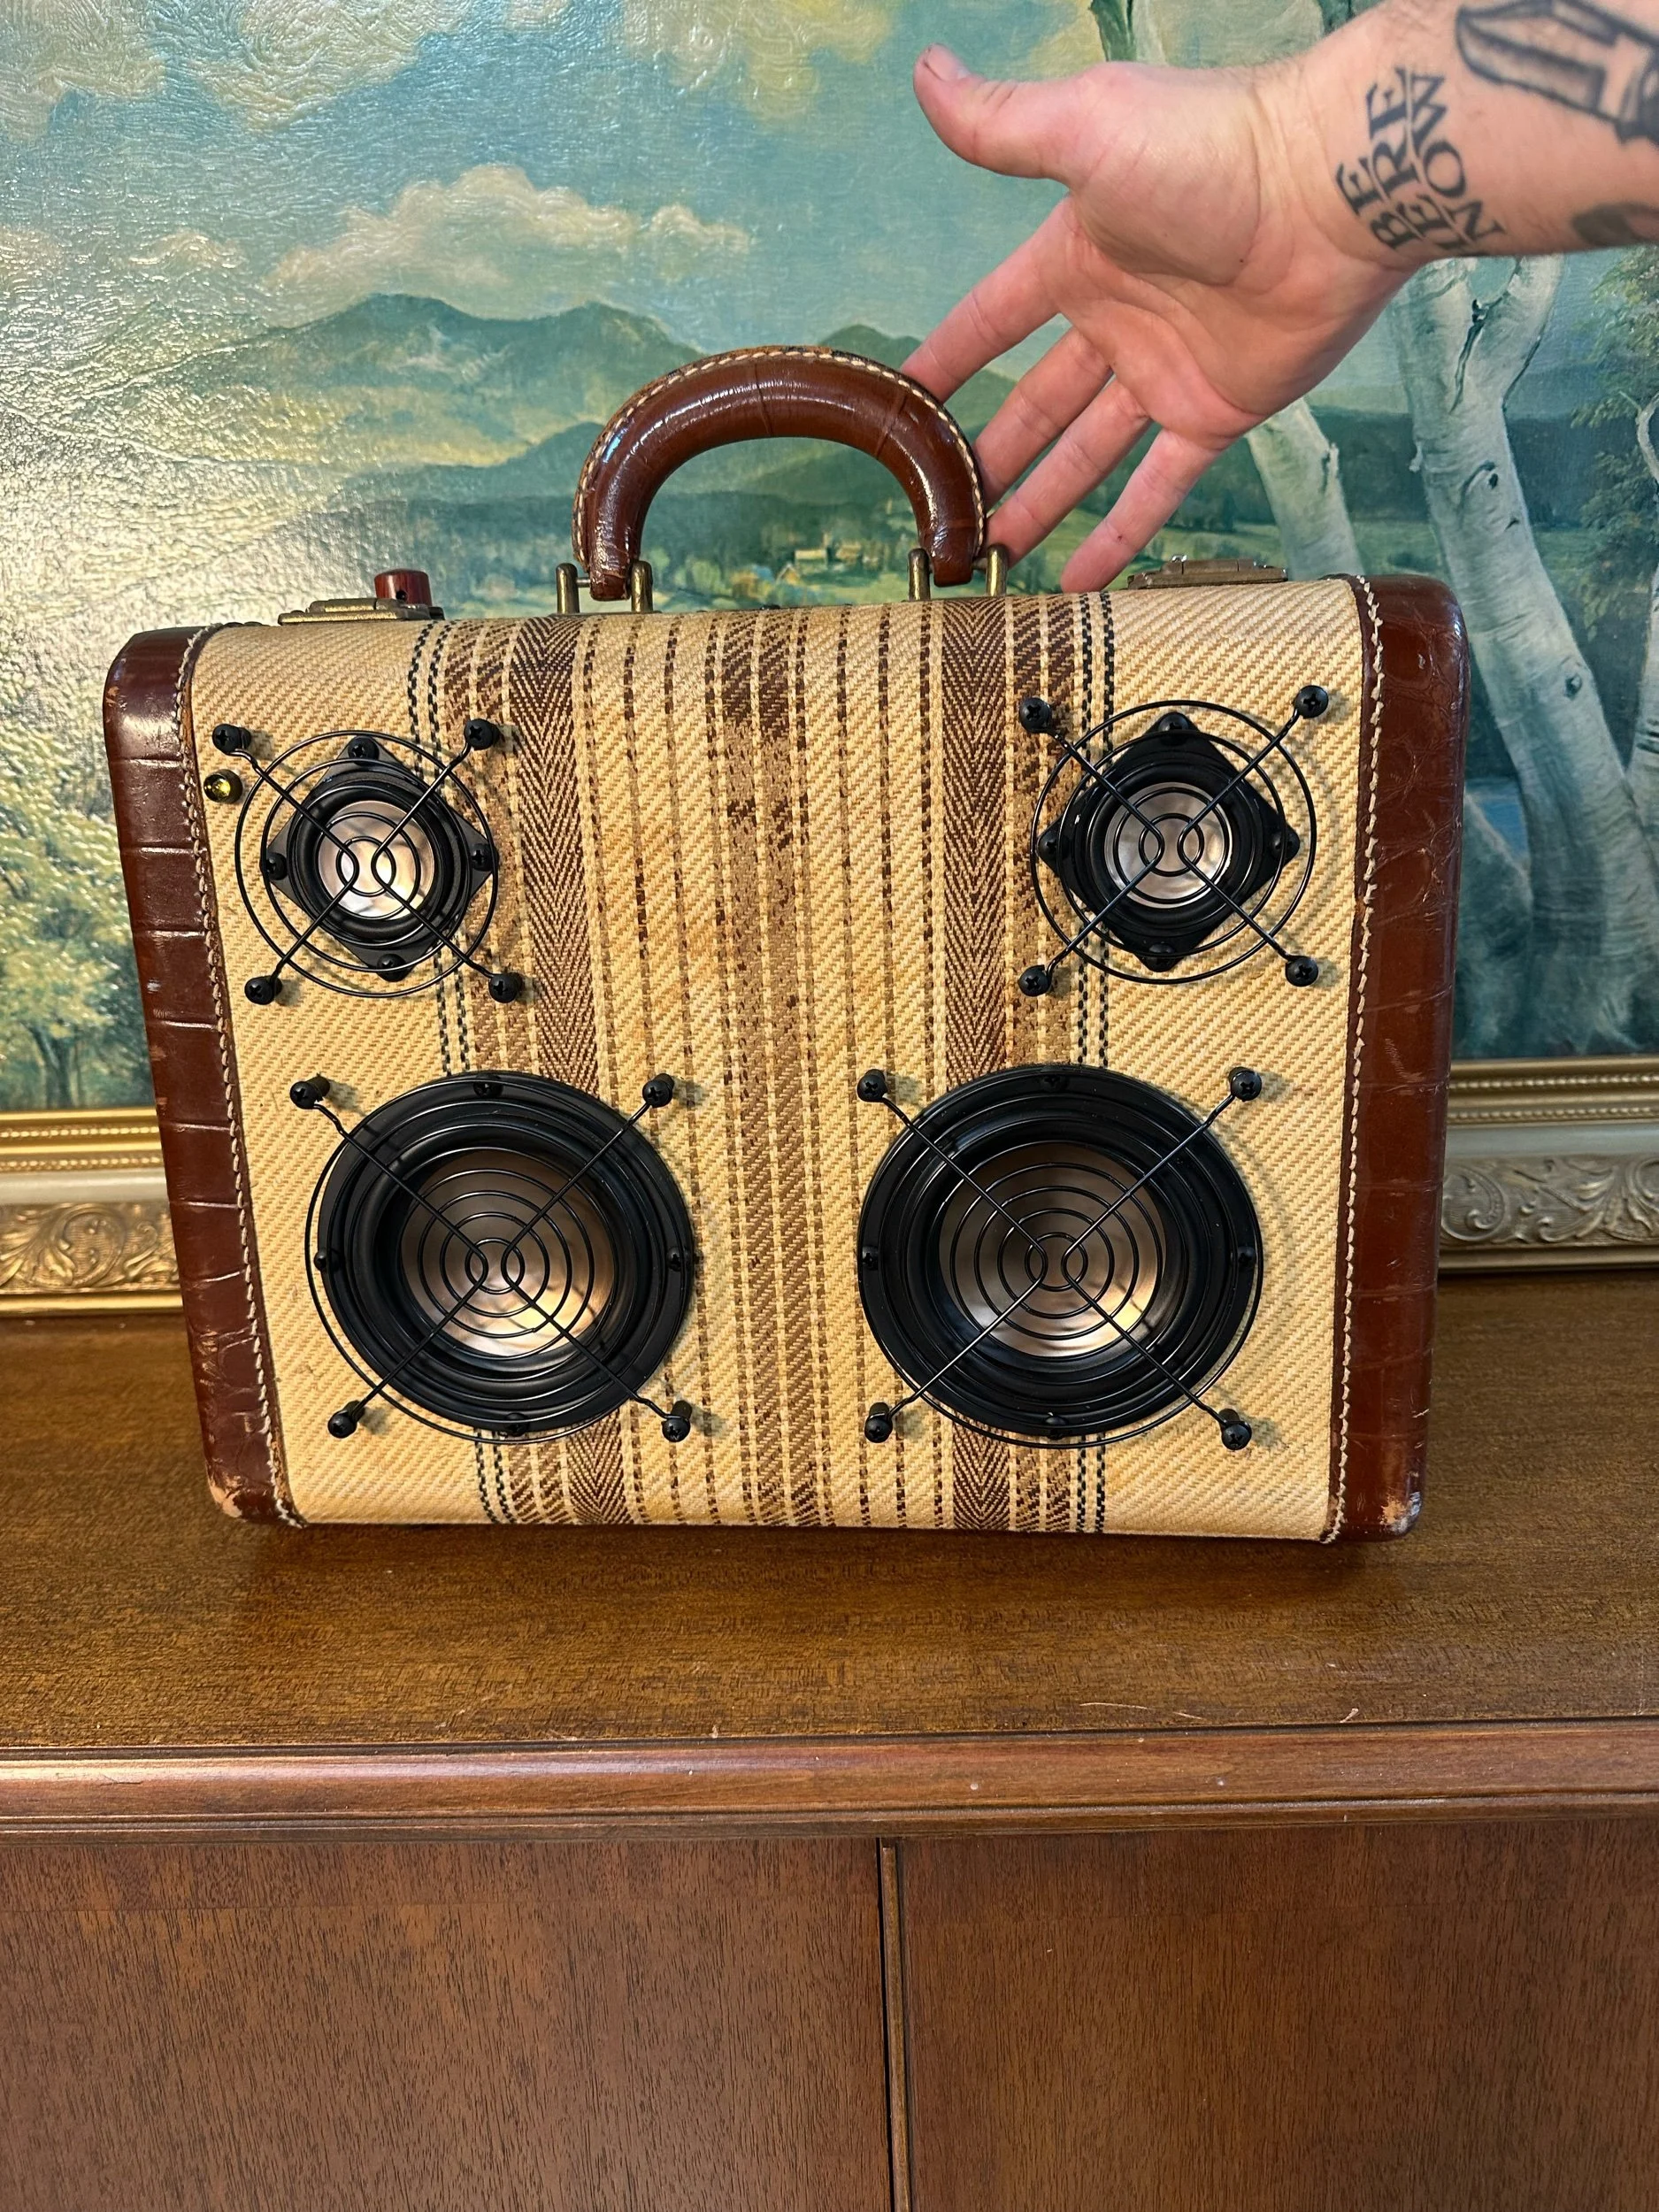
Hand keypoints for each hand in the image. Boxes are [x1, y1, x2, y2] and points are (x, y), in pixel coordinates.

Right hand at [904, 46, 1407, 586]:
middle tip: (949, 507)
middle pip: (1038, 401)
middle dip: (993, 453)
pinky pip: (1158, 486)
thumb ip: (1002, 124)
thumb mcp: (1086, 128)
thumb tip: (924, 74)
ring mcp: (1167, 372)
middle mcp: (1118, 318)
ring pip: (1088, 453)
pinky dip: (1119, 535)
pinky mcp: (1218, 412)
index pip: (993, 319)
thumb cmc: (1213, 147)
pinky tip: (1078, 582)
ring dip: (1043, 501)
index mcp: (1078, 255)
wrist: (1334, 191)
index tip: (906, 402)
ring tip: (995, 551)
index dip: (950, 358)